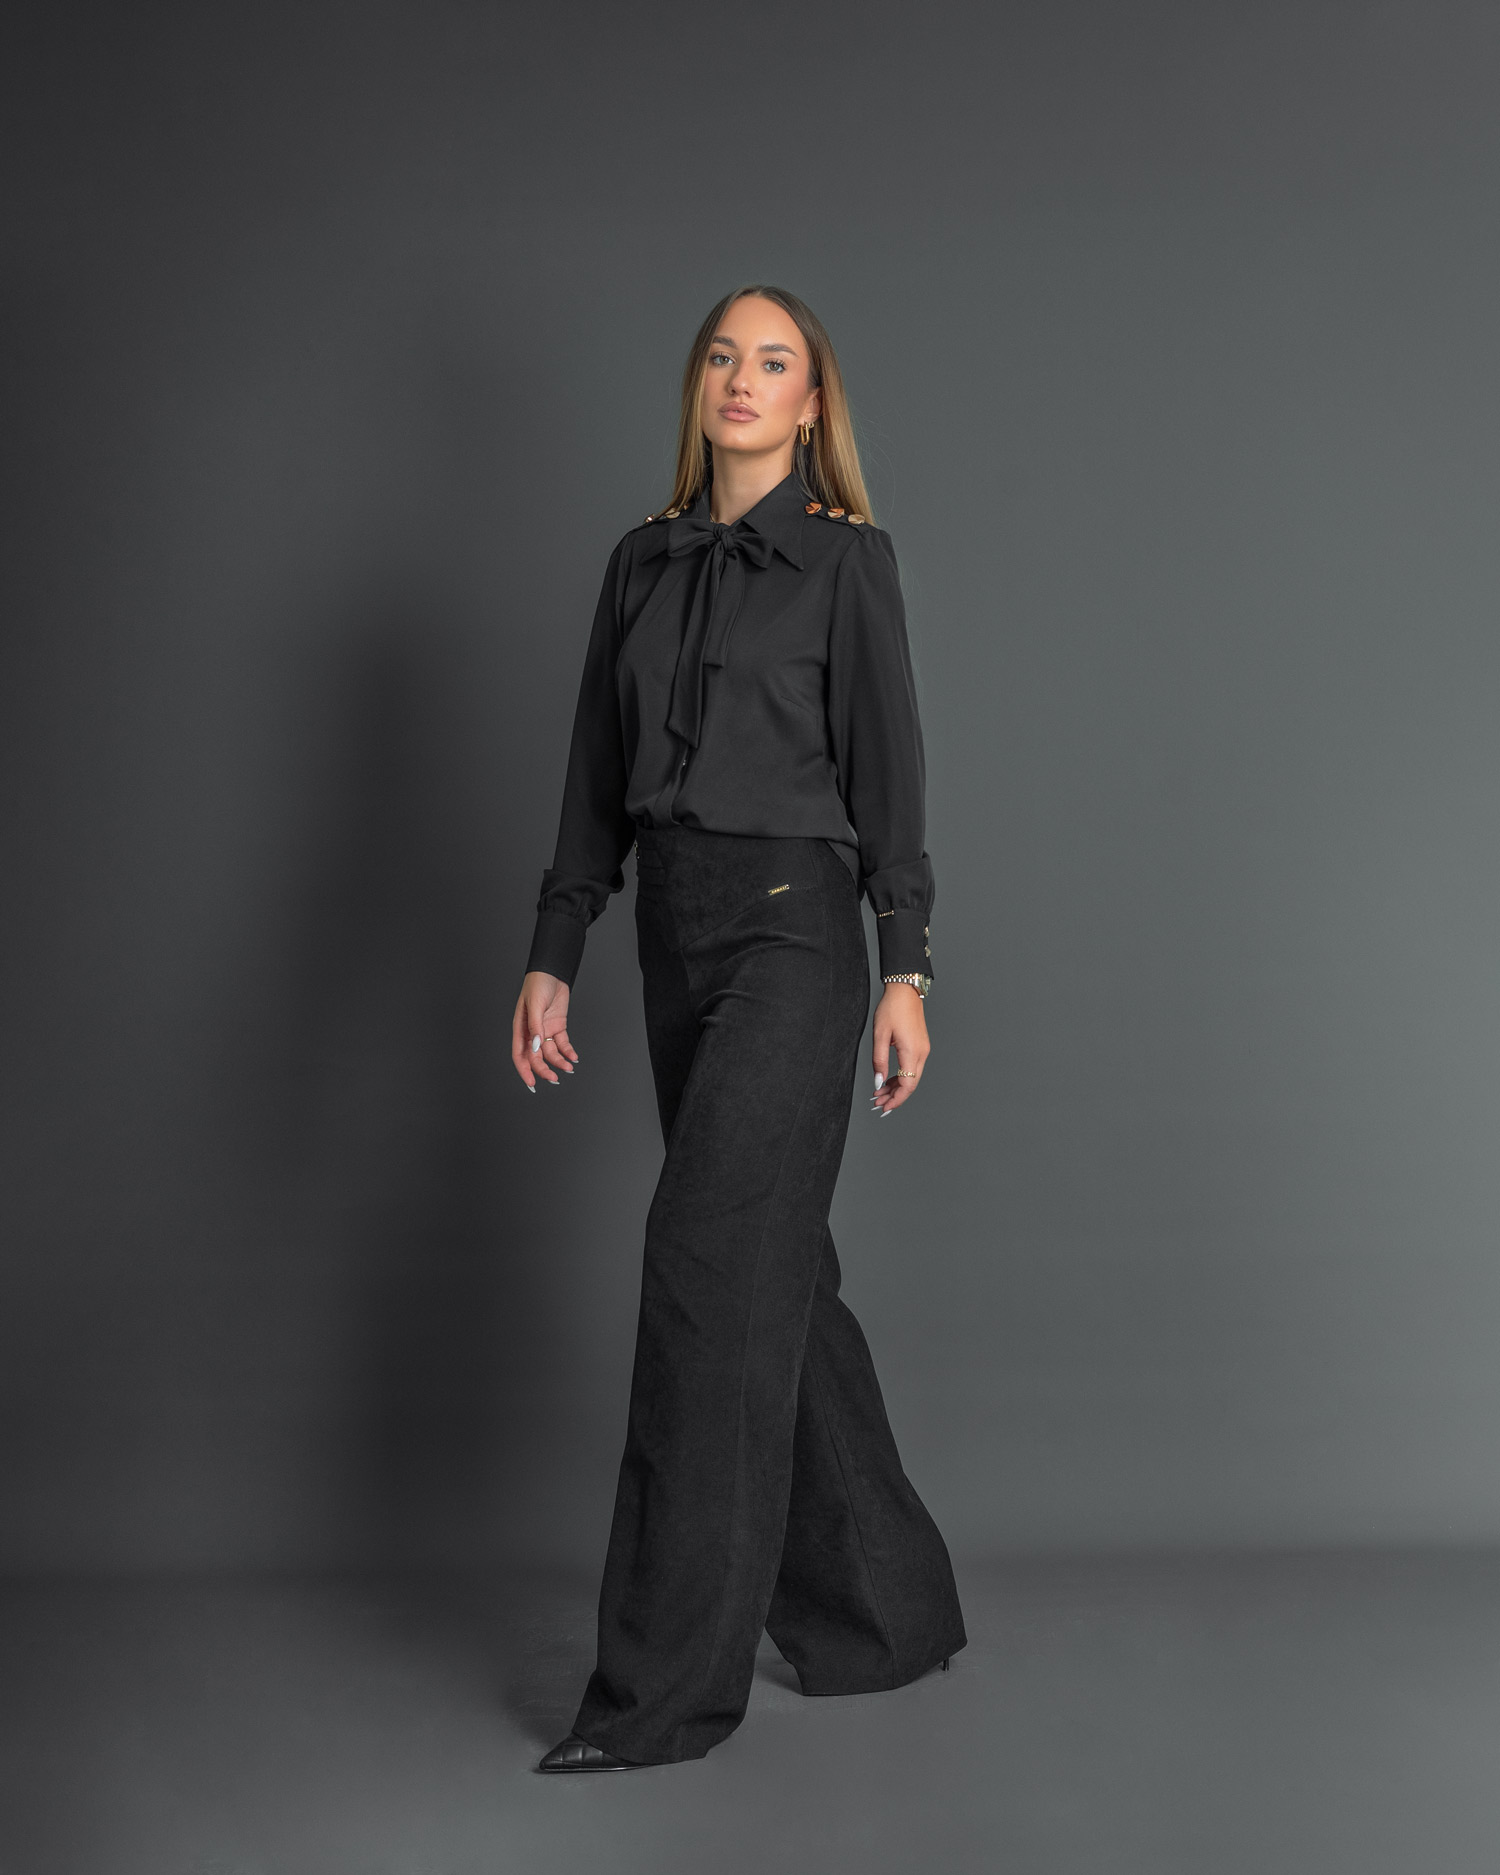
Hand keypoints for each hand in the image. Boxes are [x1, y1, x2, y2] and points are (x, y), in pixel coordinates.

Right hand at [512, 971, 577, 1089]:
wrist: (553, 971)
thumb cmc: (538, 984)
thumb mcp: (535, 1005)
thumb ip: (535, 1027)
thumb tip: (535, 1047)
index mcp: (521, 1028)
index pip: (520, 1055)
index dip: (524, 1070)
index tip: (531, 1084)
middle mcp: (532, 1032)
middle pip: (536, 1057)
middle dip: (544, 1069)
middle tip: (554, 1079)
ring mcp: (545, 1030)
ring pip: (551, 1052)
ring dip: (559, 1061)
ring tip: (569, 1067)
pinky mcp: (558, 1026)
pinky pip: (562, 1043)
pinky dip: (568, 1051)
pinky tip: (573, 1057)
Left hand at [871, 982, 928, 1114]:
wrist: (905, 990)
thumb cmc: (892, 1008)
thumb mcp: (879, 1035)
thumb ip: (879, 1061)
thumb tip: (879, 1082)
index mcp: (912, 1052)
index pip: (908, 1086)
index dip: (896, 1100)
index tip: (884, 1107)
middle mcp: (922, 1053)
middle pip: (911, 1085)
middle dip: (895, 1097)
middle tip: (878, 1103)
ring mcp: (923, 1049)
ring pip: (912, 1077)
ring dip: (897, 1087)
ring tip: (880, 1093)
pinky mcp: (920, 1046)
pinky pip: (913, 1068)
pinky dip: (901, 1077)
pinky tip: (889, 1079)